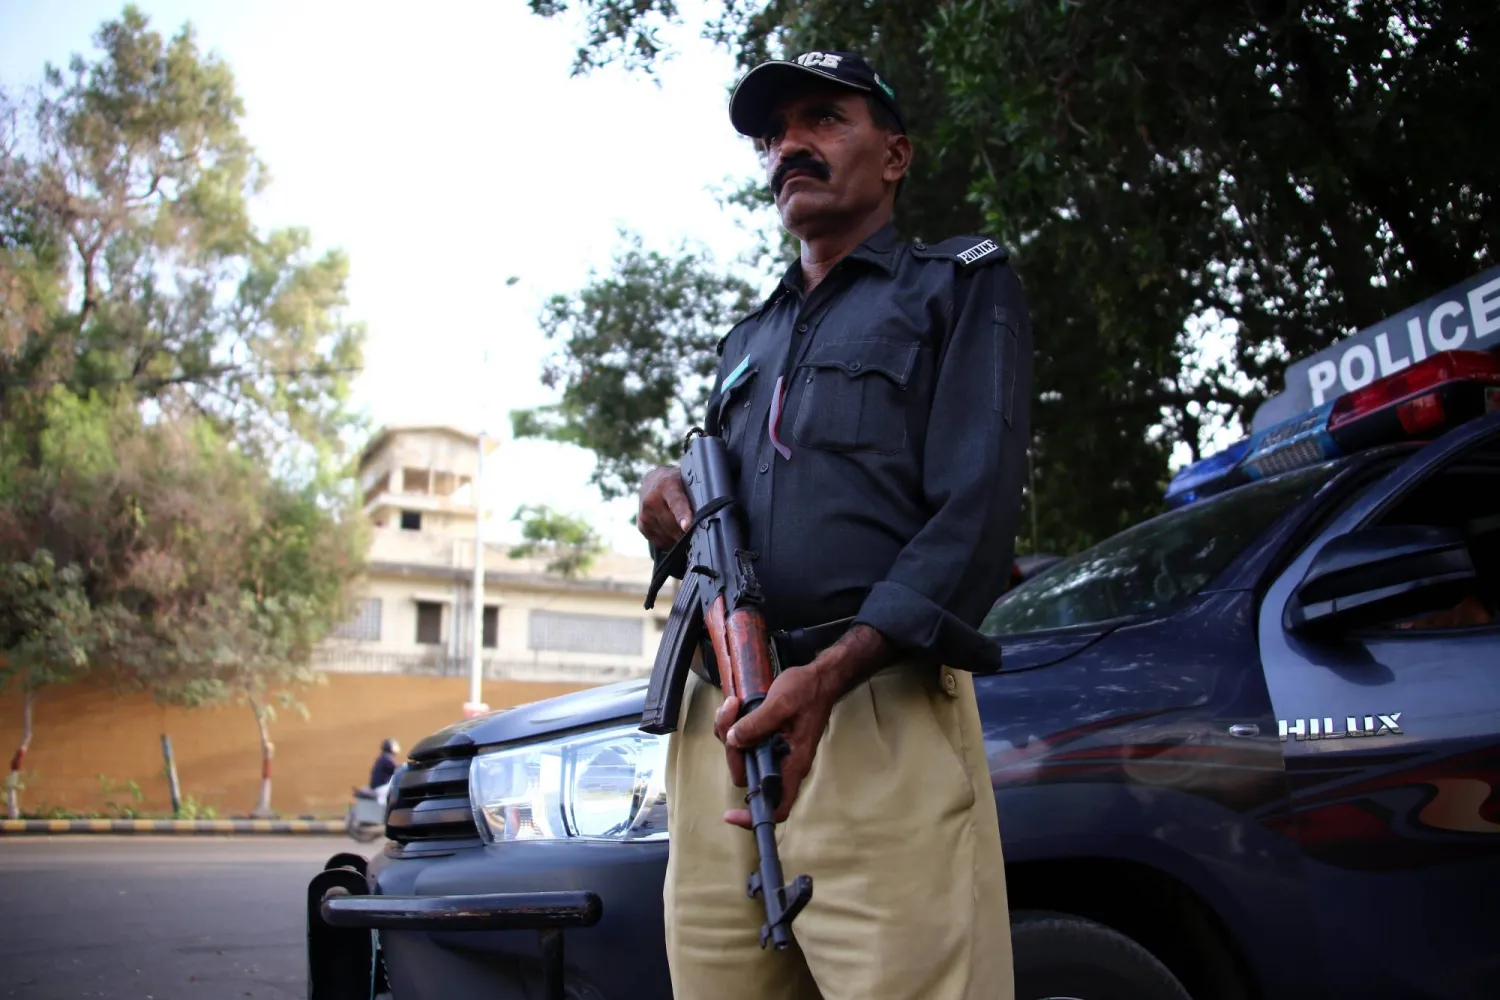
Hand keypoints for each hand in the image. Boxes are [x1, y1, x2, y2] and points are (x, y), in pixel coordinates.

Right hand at [636, 465, 691, 550]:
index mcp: (667, 485)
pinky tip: (673, 532)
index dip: (682, 515)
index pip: (676, 502)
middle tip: (698, 533)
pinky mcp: (642, 526)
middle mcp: (652, 500)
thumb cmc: (676, 483)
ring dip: (678, 538)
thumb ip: (694, 496)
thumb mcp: (686, 482)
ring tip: (684, 529)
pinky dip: (669, 541)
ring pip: (667, 537)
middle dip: (686, 533)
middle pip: (672, 526)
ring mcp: (645, 514)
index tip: (687, 527)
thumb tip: (707, 515)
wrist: (652, 481)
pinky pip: (660, 542)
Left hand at [717, 666, 836, 828]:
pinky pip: (741, 743)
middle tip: (730, 715)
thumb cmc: (807, 692)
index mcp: (793, 763)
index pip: (777, 806)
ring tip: (731, 705)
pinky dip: (732, 727)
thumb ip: (757, 724)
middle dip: (732, 750)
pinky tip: (734, 707)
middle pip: (748, 776)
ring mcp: (773, 752)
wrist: (818, 679)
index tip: (730, 814)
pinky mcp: (765, 739)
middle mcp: (782, 763)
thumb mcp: (781, 703)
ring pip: (741, 757)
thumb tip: (734, 740)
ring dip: (729, 733)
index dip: (754, 817)